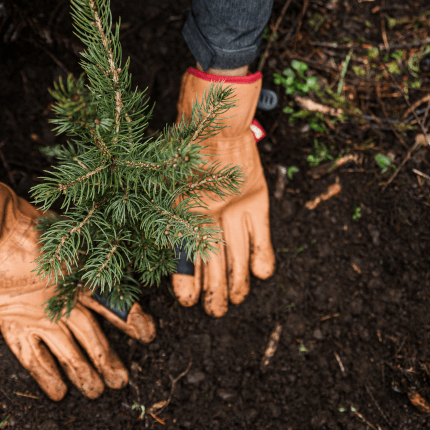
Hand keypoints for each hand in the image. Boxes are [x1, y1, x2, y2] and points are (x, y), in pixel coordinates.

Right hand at [0, 178, 154, 399]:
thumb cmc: (34, 225)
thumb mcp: (73, 233)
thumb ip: (94, 250)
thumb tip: (121, 254)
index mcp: (83, 281)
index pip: (116, 306)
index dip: (133, 321)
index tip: (148, 334)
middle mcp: (65, 304)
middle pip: (94, 338)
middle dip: (109, 361)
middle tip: (121, 381)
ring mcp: (40, 318)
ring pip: (68, 354)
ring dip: (83, 374)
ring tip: (97, 392)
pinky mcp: (15, 325)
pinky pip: (32, 358)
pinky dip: (46, 376)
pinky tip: (58, 393)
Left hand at [171, 68, 274, 316]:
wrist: (215, 117)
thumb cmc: (183, 149)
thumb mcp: (168, 180)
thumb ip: (172, 213)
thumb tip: (172, 252)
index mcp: (182, 208)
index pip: (185, 254)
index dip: (187, 280)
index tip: (187, 301)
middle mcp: (208, 211)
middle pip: (213, 261)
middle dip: (215, 291)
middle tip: (216, 311)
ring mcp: (234, 206)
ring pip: (238, 254)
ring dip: (238, 281)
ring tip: (237, 299)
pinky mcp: (256, 198)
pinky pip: (260, 234)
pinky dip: (262, 255)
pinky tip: (261, 274)